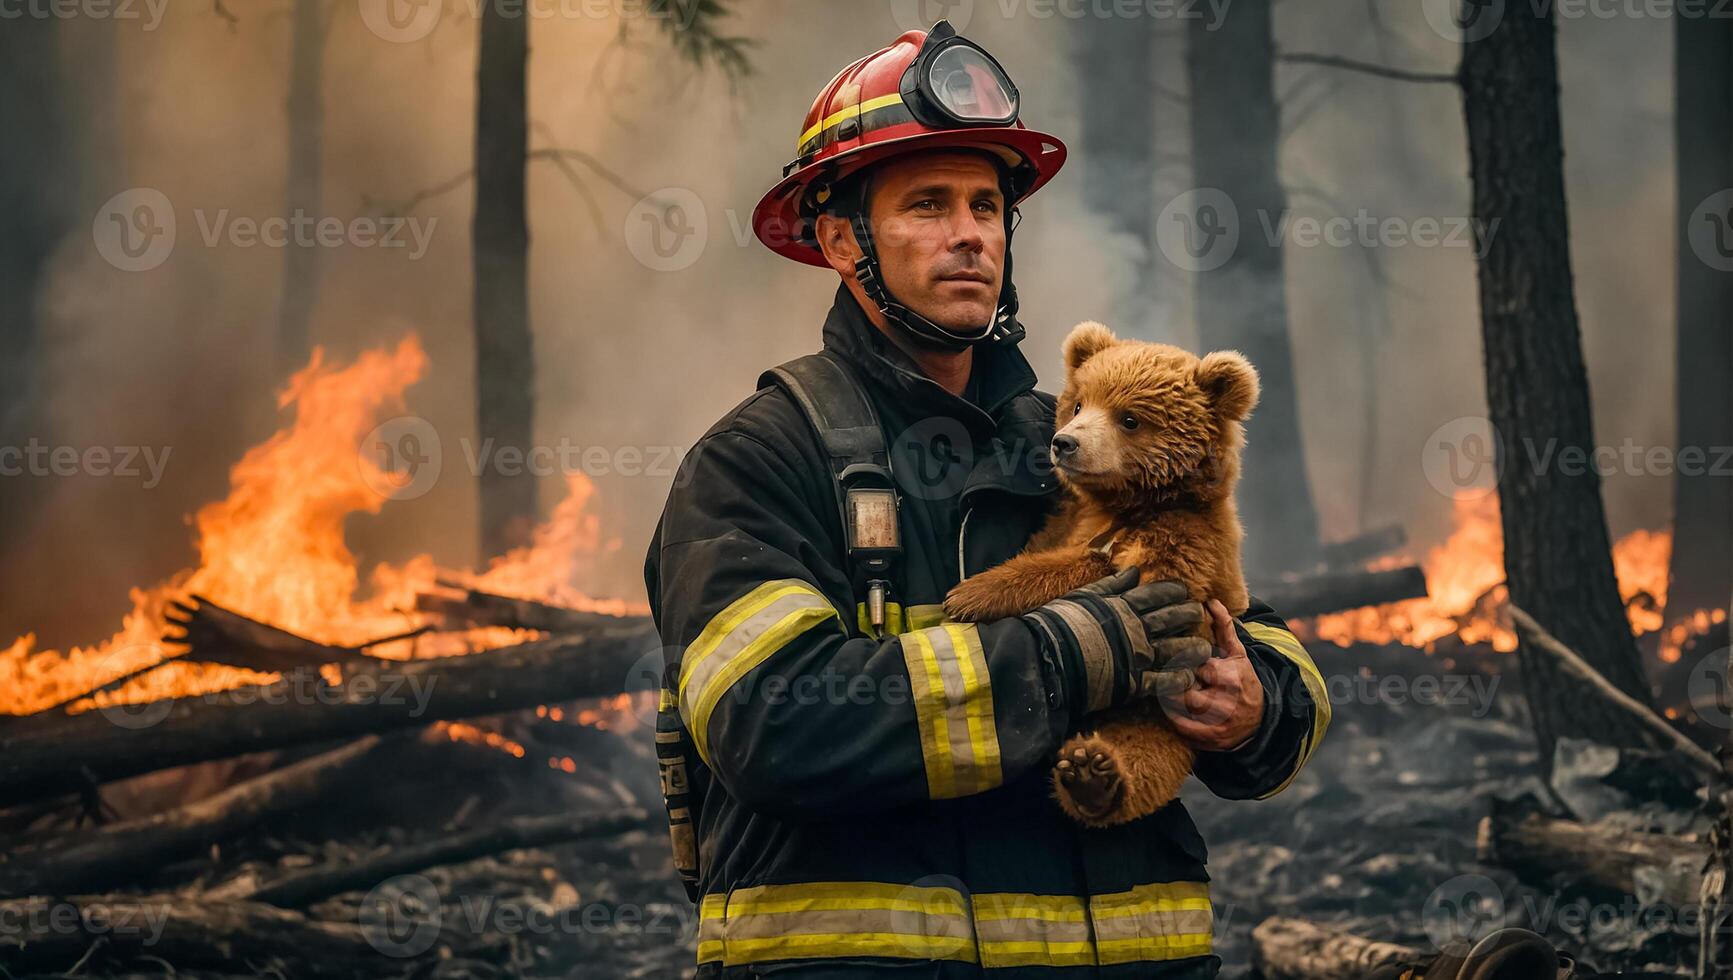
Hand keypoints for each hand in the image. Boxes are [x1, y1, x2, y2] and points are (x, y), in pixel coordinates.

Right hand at [1025, 568, 1209, 714]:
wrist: (1048, 659)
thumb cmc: (1060, 624)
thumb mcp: (1083, 596)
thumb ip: (1110, 585)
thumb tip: (1133, 571)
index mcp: (1123, 606)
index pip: (1156, 594)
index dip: (1174, 591)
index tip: (1185, 591)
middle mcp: (1136, 629)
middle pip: (1171, 618)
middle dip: (1189, 614)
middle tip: (1200, 613)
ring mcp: (1138, 656)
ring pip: (1174, 649)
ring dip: (1192, 647)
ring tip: (1205, 648)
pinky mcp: (1134, 682)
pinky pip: (1163, 681)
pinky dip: (1178, 679)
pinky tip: (1189, 677)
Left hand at [1167, 600, 1264, 751]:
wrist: (1260, 719)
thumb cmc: (1243, 680)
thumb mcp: (1237, 654)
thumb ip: (1224, 628)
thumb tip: (1211, 600)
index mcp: (1231, 677)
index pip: (1195, 666)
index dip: (1183, 662)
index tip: (1175, 659)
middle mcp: (1226, 702)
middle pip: (1184, 690)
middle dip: (1176, 683)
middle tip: (1170, 678)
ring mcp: (1219, 724)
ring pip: (1180, 710)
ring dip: (1170, 700)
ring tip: (1168, 691)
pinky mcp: (1211, 740)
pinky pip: (1182, 728)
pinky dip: (1173, 718)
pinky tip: (1172, 709)